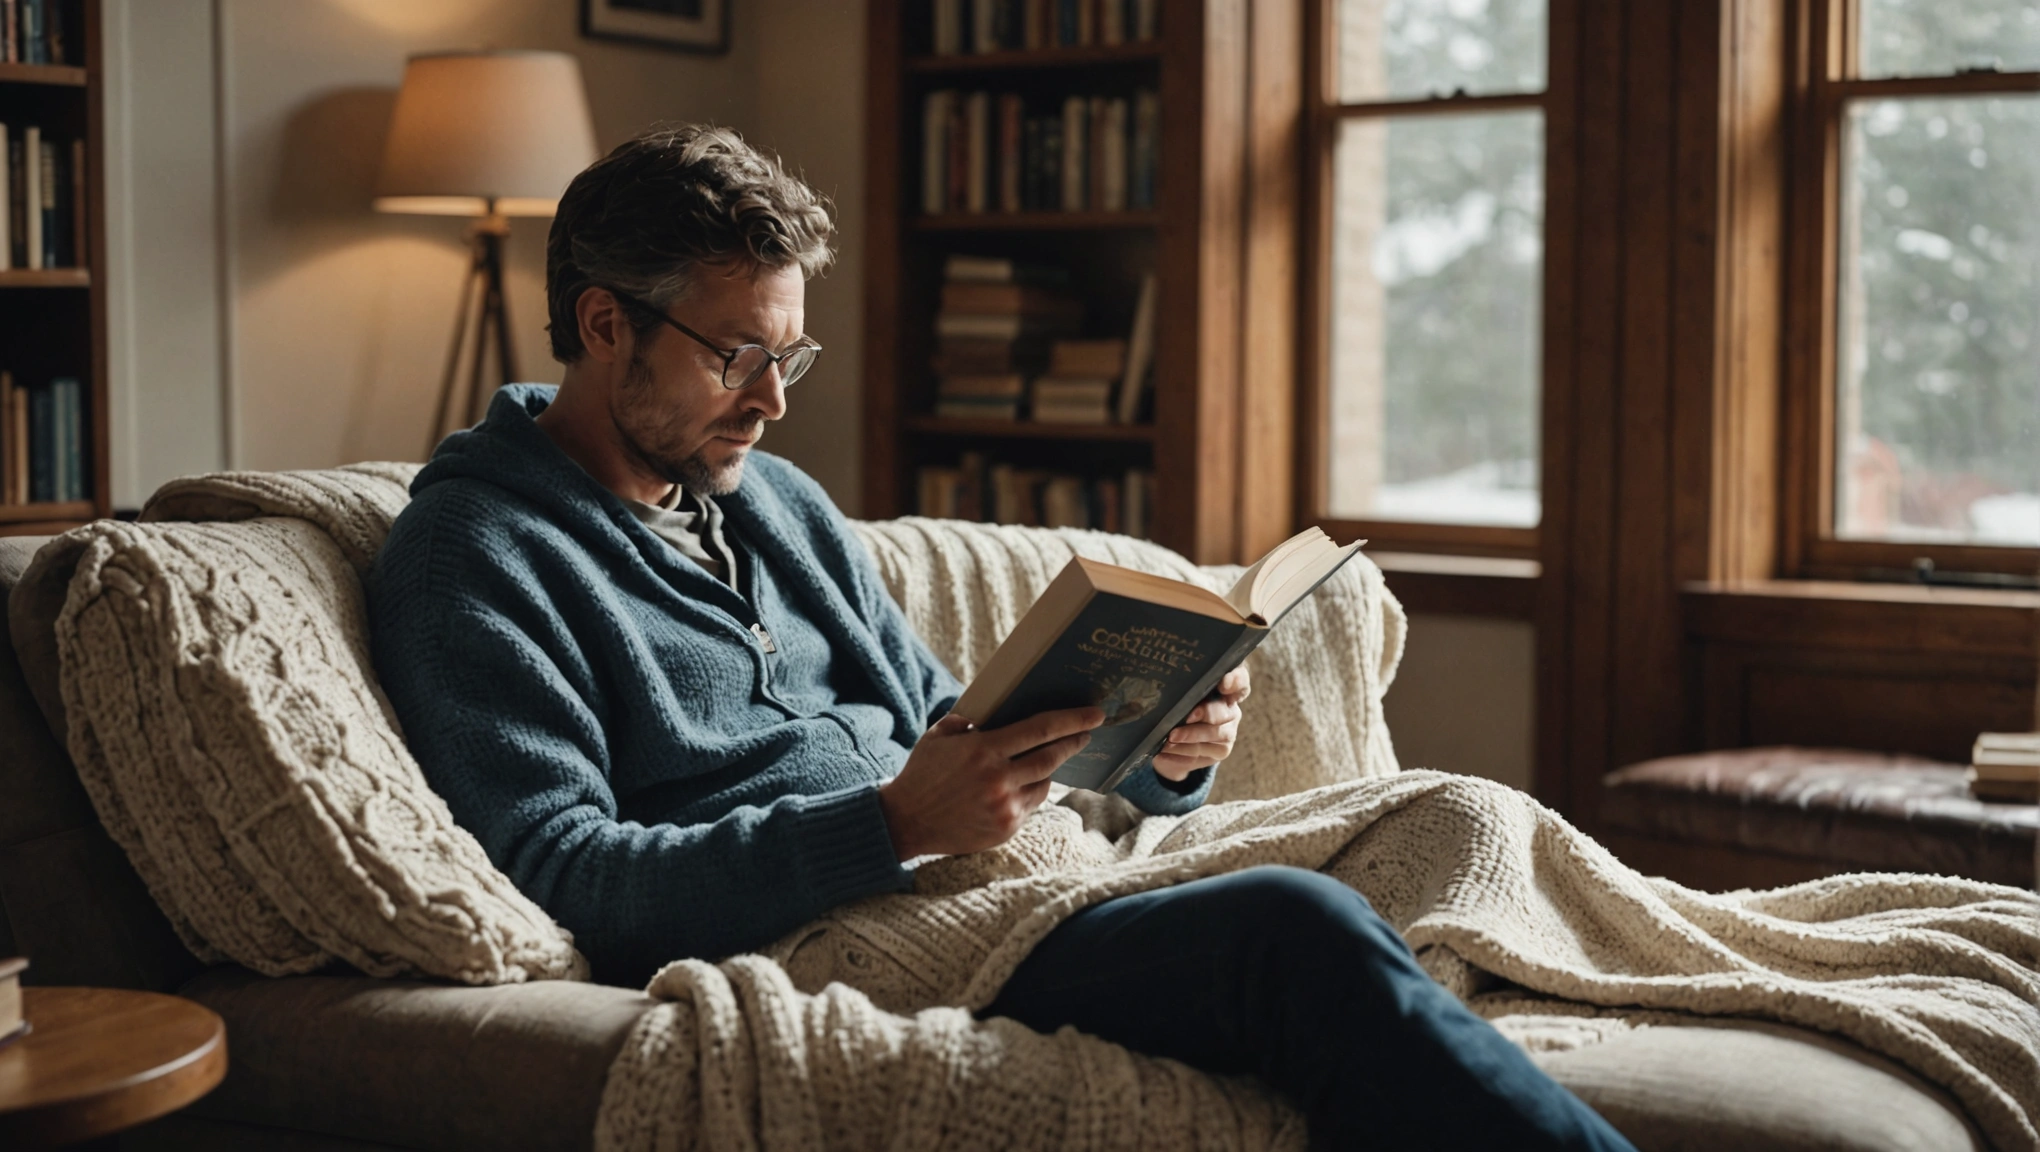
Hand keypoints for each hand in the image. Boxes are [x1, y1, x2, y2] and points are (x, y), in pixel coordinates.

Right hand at [877, 705, 1104, 859]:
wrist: (905, 821)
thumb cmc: (923, 773)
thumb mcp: (940, 735)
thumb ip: (970, 719)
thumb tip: (1000, 707)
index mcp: (983, 750)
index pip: (1040, 729)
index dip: (1071, 720)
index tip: (1093, 714)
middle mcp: (998, 779)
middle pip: (1052, 756)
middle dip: (1074, 741)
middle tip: (1088, 731)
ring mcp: (1004, 807)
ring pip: (1045, 782)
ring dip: (1054, 767)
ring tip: (1057, 754)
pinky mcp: (1006, 828)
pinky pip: (1031, 804)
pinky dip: (1034, 790)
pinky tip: (1029, 781)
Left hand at [1153, 664, 1249, 780]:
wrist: (1174, 739)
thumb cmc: (1177, 706)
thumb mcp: (1179, 694)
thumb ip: (1182, 689)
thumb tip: (1166, 683)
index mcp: (1226, 687)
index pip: (1239, 680)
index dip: (1234, 681)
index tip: (1223, 684)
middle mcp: (1231, 709)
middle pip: (1223, 711)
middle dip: (1205, 714)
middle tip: (1186, 718)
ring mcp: (1228, 731)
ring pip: (1214, 734)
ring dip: (1190, 737)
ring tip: (1168, 739)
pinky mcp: (1221, 751)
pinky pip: (1202, 754)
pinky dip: (1181, 755)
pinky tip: (1163, 754)